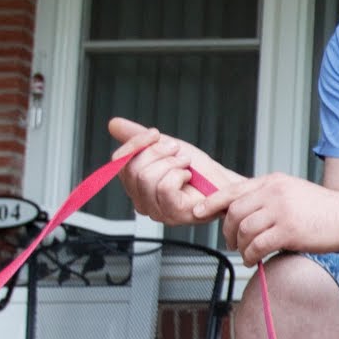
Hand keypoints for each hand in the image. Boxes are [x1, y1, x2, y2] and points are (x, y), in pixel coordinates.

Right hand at [108, 117, 235, 224]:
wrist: (225, 183)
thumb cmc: (199, 171)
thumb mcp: (164, 147)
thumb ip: (138, 138)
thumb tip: (114, 124)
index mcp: (136, 186)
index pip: (119, 162)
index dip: (136, 143)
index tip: (155, 133)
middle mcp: (142, 201)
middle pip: (132, 168)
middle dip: (158, 152)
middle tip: (177, 152)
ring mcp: (157, 211)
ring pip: (147, 177)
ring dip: (172, 162)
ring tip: (185, 165)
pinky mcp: (173, 214)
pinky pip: (164, 187)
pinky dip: (179, 174)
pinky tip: (188, 177)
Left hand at [196, 173, 338, 265]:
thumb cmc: (323, 209)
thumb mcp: (293, 192)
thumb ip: (269, 197)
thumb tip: (243, 212)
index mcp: (273, 182)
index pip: (233, 190)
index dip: (212, 202)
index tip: (199, 211)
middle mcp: (274, 192)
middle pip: (234, 212)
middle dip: (226, 231)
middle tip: (229, 243)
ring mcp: (281, 211)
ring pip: (244, 230)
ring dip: (239, 246)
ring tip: (245, 254)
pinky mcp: (289, 230)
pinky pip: (258, 245)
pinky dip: (251, 256)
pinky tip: (254, 260)